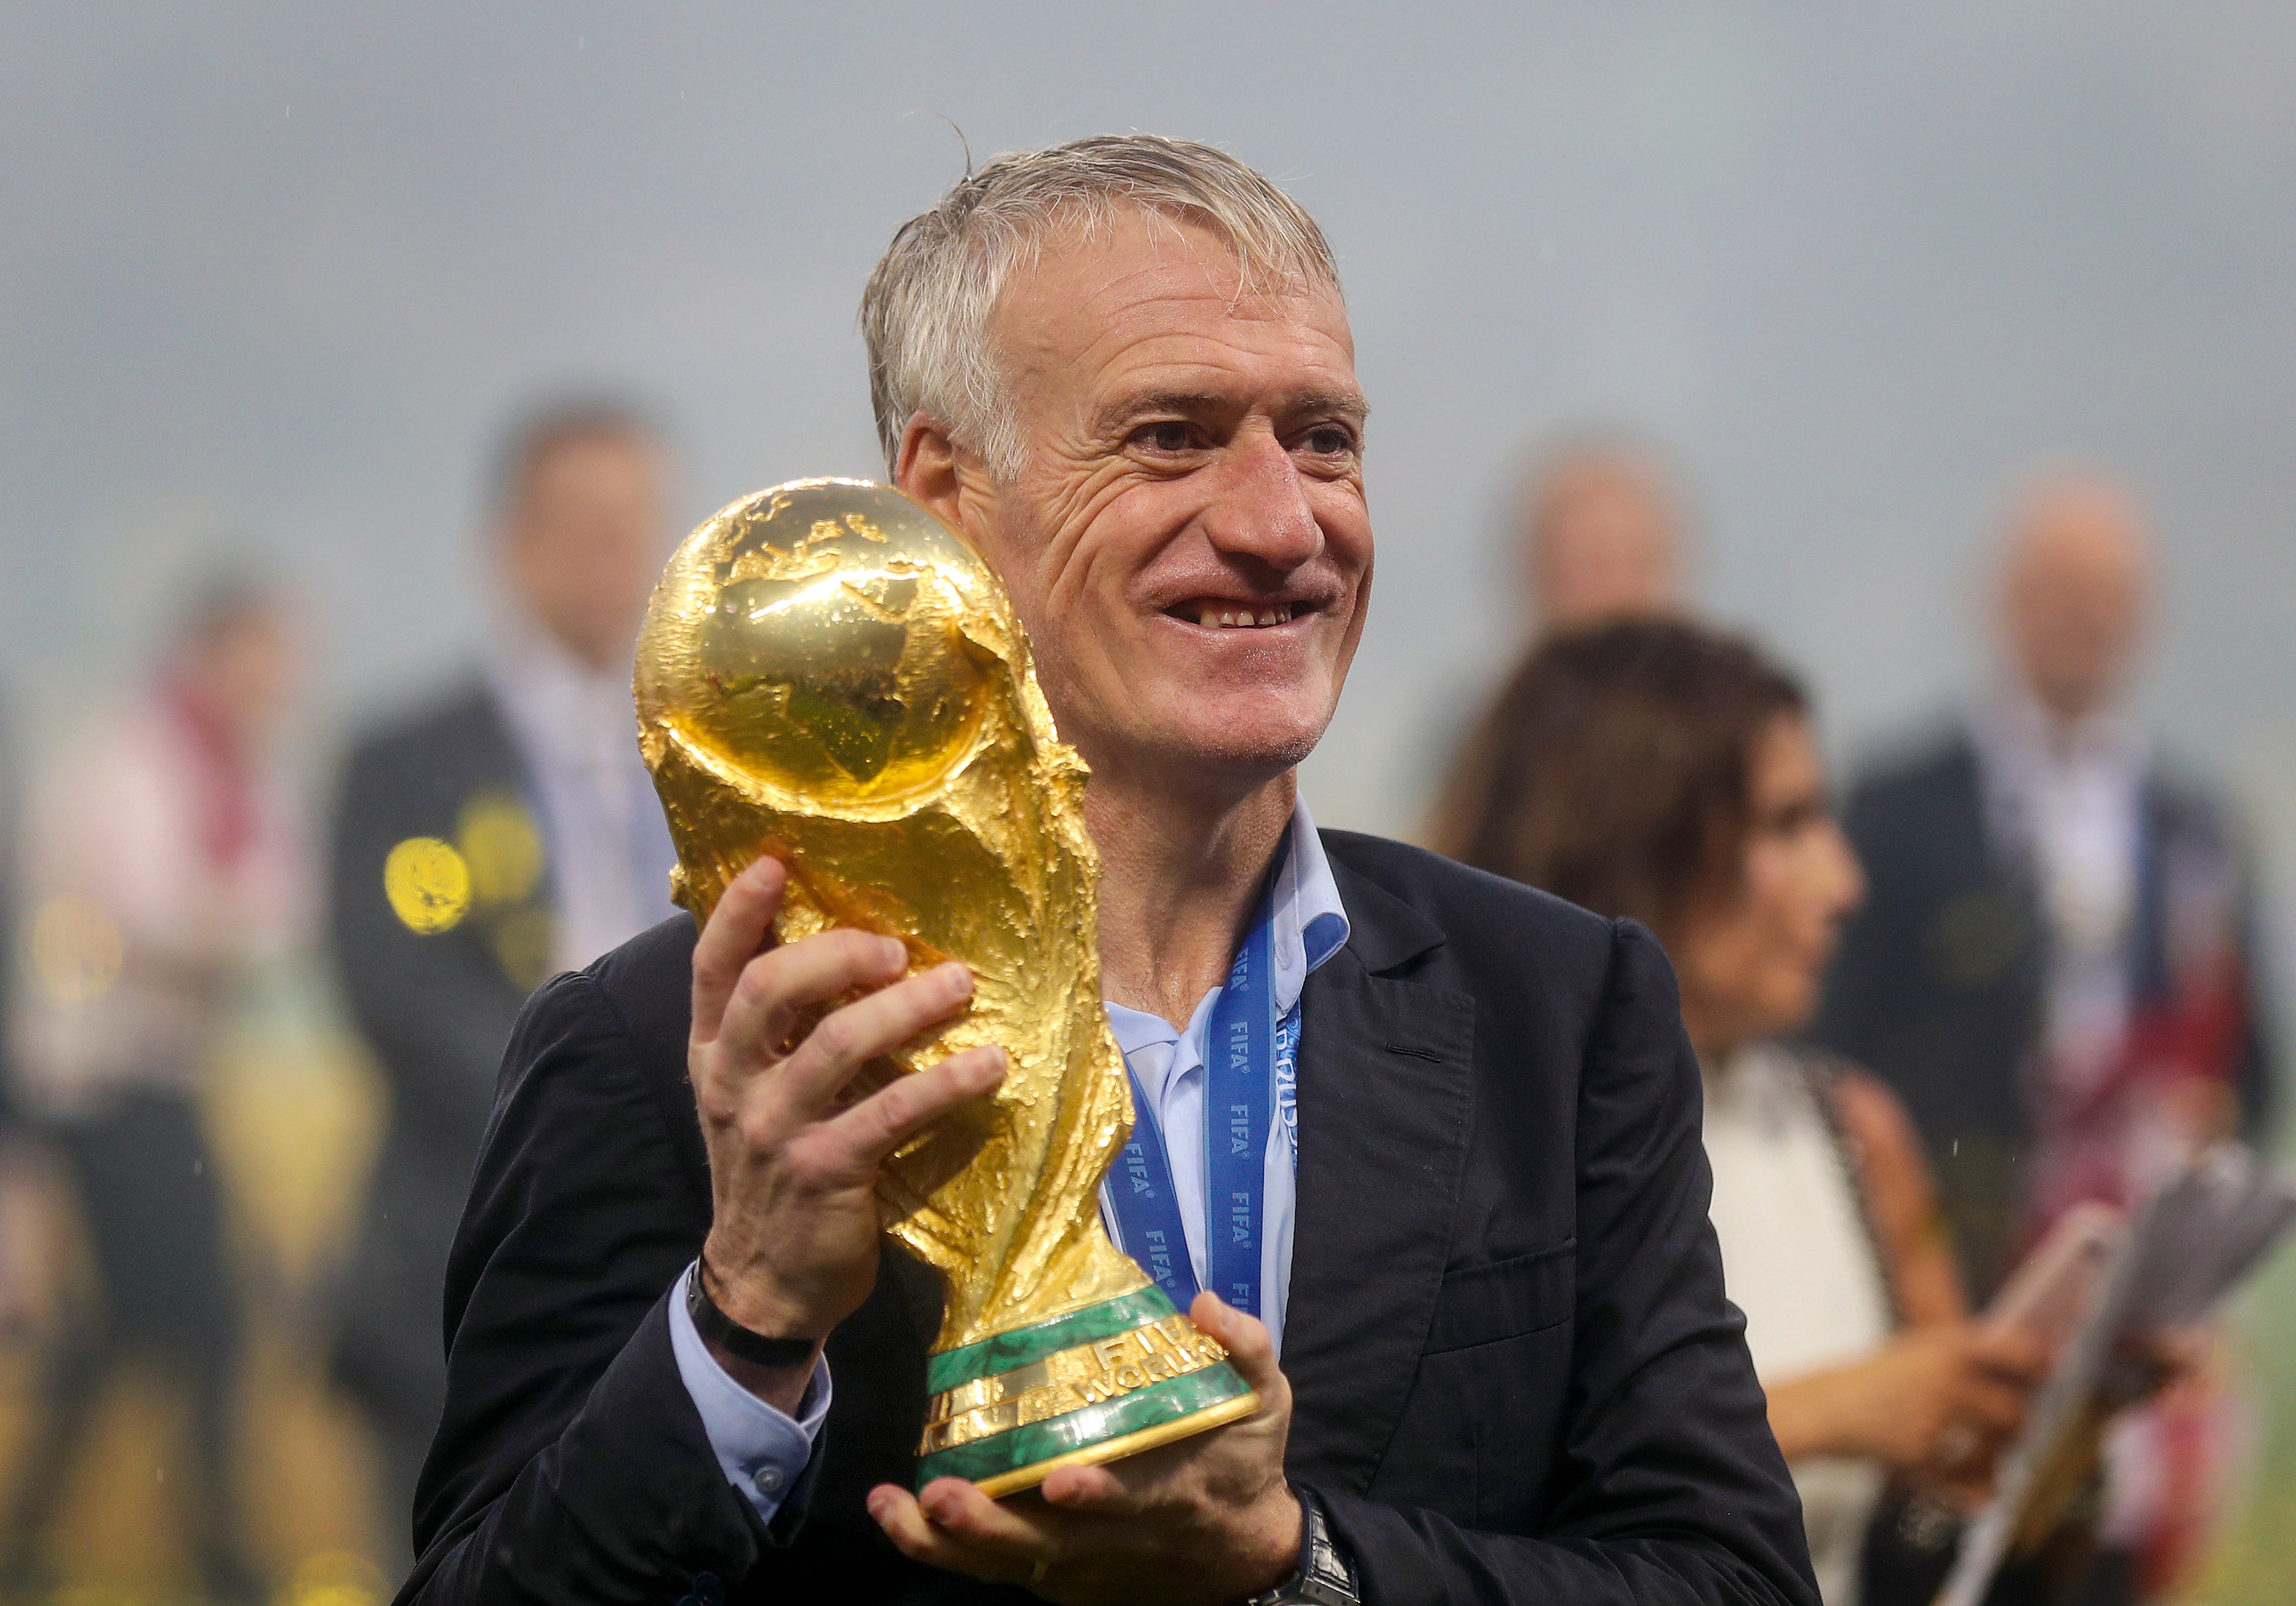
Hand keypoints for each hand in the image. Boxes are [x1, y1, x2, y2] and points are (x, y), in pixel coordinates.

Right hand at [691, 856, 1006, 1408]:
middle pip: (768, 991)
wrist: (766, 1284)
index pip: (710, 969)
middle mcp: (732, 1085)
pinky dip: (946, 1083)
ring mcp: (773, 1131)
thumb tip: (852, 952)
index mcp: (713, 1056)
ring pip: (835, 1046)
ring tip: (960, 985)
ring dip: (905, 1008)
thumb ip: (783, 1034)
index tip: (773, 862)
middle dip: (835, 954)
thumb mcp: (756, 1096)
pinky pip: (889, 1113)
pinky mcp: (823, 1174)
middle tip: (894, 946)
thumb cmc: (777, 1170)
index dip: (737, 912)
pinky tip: (991, 1066)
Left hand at [866, 1293, 1301, 1604]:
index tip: (1058, 1479)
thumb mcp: (1266, 1403)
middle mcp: (1117, 1538)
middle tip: (939, 1497)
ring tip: (892, 1509)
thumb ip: (1246, 1348)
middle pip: (1047, 1545)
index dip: (1096, 1495)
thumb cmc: (1244, 1463)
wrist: (1244, 1555)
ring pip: (1007, 1564)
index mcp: (1171, 1493)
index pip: (1131, 1500)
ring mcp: (1081, 1565)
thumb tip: (1205, 1303)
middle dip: (990, 1527)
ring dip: (948, 1543)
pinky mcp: (1058, 1577)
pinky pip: (995, 1570)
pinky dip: (945, 1552)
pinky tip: (900, 1519)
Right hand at [1771, 1323, 2047, 1505]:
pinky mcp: (1920, 1454)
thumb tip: (2034, 1361)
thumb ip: (1970, 1353)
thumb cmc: (1878, 1378)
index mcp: (1950, 1347)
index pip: (2020, 1354)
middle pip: (2014, 1413)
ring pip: (1994, 1450)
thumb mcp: (1921, 1349)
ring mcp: (1935, 1417)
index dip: (2040, 1366)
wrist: (1827, 1406)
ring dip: (1995, 1462)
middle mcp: (1947, 1379)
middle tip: (2008, 1432)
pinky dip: (1973, 1495)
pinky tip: (1976, 1496)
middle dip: (2014, 1429)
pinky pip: (1964, 1483)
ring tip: (1986, 1465)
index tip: (2045, 1374)